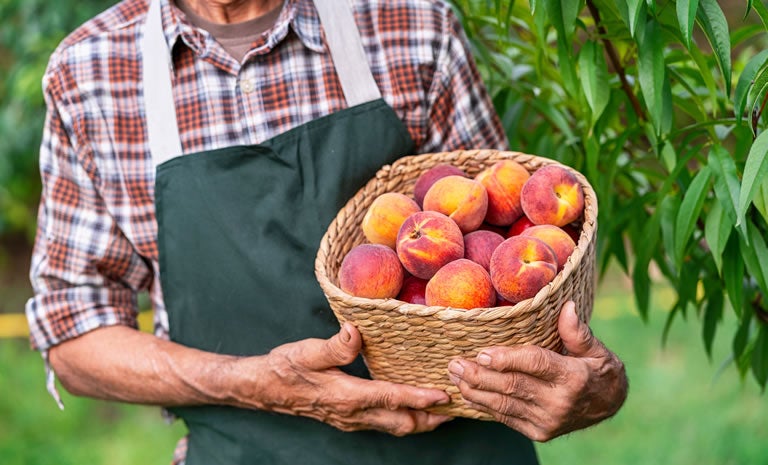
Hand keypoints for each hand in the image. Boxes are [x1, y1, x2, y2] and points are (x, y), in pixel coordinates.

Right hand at [236, 323, 451, 435]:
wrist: (264, 388)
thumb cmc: (285, 368)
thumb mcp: (307, 352)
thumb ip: (334, 346)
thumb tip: (356, 331)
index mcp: (348, 396)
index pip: (391, 399)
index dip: (419, 397)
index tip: (443, 395)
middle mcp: (354, 413)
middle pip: (401, 423)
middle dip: (430, 418)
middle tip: (457, 407)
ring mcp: (351, 419)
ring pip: (394, 426)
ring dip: (420, 420)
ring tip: (442, 410)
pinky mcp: (348, 417)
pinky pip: (384, 422)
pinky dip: (404, 417)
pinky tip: (409, 406)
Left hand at [447, 301, 627, 440]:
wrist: (609, 406)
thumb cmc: (598, 370)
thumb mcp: (597, 349)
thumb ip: (577, 331)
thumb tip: (568, 306)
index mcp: (573, 377)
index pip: (535, 364)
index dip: (507, 359)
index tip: (483, 353)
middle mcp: (559, 402)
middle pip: (512, 386)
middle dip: (479, 374)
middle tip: (455, 363)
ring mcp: (547, 421)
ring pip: (503, 404)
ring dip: (475, 390)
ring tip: (454, 375)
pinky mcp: (539, 431)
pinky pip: (506, 417)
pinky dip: (484, 405)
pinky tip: (468, 392)